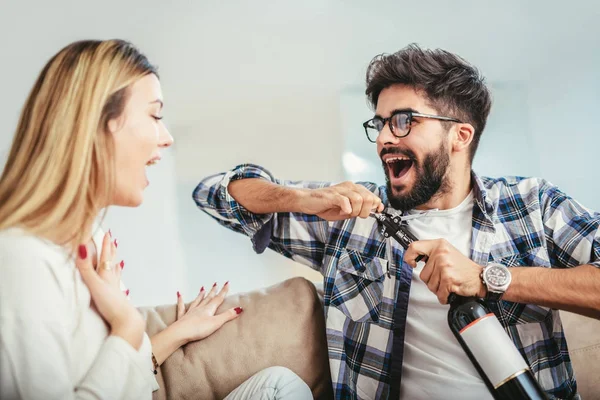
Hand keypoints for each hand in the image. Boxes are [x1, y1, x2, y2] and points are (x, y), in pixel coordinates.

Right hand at [76, 232, 144, 348]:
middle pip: (112, 262)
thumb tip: (81, 247)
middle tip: (113, 241)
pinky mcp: (117, 299)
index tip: (107, 233)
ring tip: (118, 258)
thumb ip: (86, 268)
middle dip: (111, 251)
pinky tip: (118, 284)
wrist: (125, 321)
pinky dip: (116, 280)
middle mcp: (112, 280)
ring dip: (115, 264)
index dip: (105, 244)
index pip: (105, 256)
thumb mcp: (94, 284)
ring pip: (116, 273)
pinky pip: (116, 285)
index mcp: (107, 275)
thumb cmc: (110, 303)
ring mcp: (116, 289)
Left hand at [173, 282, 242, 342]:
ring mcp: (190, 312)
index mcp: (208, 309)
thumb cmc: (197, 329)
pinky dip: (181, 300)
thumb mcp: (216, 323)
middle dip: (213, 291)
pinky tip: (179, 294)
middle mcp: (199, 308)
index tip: (227, 283)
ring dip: (200, 294)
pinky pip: (181, 306)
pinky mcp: (182, 317)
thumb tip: (239, 308)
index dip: (223, 291)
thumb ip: (227, 316)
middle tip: (216, 284)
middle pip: (208, 298)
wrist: (180, 333)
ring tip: (202, 288)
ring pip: (197, 301)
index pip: (218, 298)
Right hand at [296, 182, 383, 220]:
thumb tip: (373, 211)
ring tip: (347, 213)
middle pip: (368, 198)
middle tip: (356, 215)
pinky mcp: (332, 195)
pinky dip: (346, 209)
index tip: (377, 211)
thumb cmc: (325, 206)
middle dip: (365, 210)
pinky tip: (343, 212)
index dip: (376, 205)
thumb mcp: (346, 210)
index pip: (372, 195)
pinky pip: (345, 201)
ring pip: (359, 199)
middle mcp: (349, 187)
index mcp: (354, 189)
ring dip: (355, 211)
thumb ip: (358, 210)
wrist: (307, 201)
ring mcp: (340, 190)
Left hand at [403, 239, 485, 303]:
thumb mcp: (447, 252)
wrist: (481, 278)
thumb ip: (431, 253)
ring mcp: (444, 266)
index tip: (412, 263)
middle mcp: (441, 254)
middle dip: (432, 280)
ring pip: (430, 285)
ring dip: (438, 288)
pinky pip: (439, 293)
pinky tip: (451, 290)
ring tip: (448, 282)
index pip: (414, 247)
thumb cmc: (464, 267)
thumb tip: (413, 257)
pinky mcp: (448, 279)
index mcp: (439, 245)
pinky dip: (444, 296)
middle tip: (443, 277)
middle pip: (422, 274)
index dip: (409, 257)